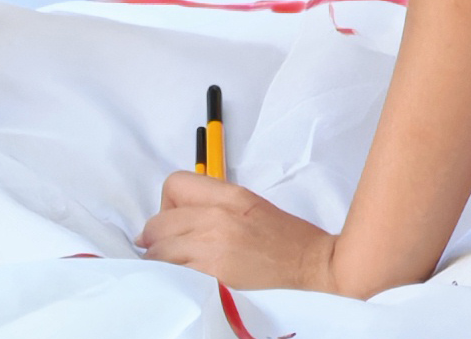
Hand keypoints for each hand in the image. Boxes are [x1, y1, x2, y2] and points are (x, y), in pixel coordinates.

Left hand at [137, 172, 339, 292]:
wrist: (315, 268)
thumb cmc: (287, 240)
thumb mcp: (249, 206)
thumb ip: (214, 205)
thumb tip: (179, 218)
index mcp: (228, 194)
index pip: (173, 185)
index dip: (166, 205)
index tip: (172, 223)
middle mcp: (217, 217)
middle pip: (158, 222)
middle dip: (155, 238)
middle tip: (164, 251)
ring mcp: (214, 248)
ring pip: (160, 252)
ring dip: (160, 262)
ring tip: (172, 271)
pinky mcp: (215, 278)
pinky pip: (174, 276)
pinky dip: (172, 281)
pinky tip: (183, 285)